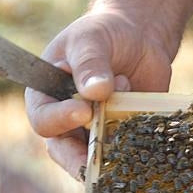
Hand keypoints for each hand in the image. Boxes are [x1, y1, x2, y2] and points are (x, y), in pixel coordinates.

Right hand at [25, 9, 173, 178]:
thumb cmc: (104, 33)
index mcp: (48, 97)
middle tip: (98, 159)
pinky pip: (129, 153)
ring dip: (111, 157)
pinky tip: (149, 150)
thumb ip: (90, 63)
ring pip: (98, 158)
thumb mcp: (92, 40)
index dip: (59, 120)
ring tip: (127, 155)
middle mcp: (68, 120)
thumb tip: (95, 91)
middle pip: (65, 151)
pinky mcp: (126, 135)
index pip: (43, 119)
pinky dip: (137, 154)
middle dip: (80, 158)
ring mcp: (97, 130)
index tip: (83, 111)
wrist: (139, 37)